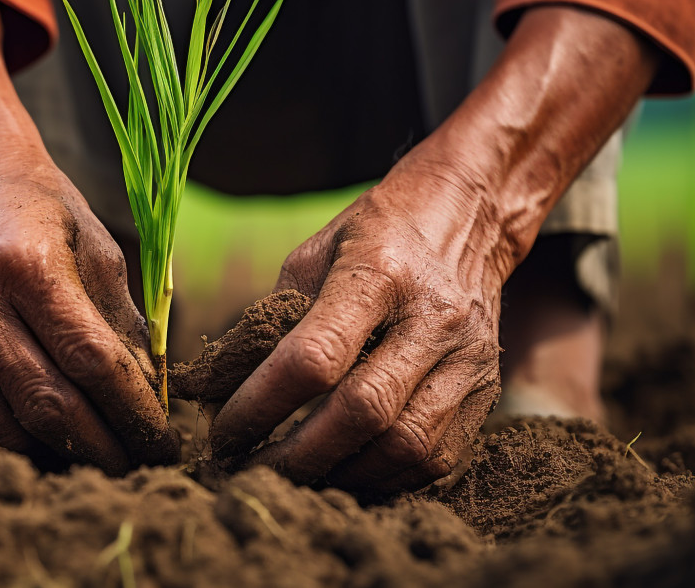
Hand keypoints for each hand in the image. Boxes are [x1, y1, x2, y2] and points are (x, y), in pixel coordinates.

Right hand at [0, 0, 177, 472]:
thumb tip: (149, 399)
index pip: (92, 362)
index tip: (163, 440)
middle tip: (136, 466)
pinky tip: (42, 428)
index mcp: (27, 265)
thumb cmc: (41, 209)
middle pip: (48, 404)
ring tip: (96, 452)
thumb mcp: (98, 248)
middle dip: (103, 447)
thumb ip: (124, 325)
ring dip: (58, 451)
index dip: (134, 412)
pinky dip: (11, 434)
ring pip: (6, 426)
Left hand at [210, 4, 659, 490]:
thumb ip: (265, 324)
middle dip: (296, 457)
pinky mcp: (486, 388)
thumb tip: (207, 393)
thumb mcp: (311, 256)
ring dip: (339, 475)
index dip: (261, 405)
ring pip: (405, 446)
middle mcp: (433, 317)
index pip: (315, 357)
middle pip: (363, 412)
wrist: (467, 217)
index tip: (223, 433)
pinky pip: (436, 458)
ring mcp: (469, 357)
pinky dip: (383, 477)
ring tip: (294, 478)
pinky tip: (344, 470)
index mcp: (378, 272)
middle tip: (249, 472)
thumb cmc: (374, 237)